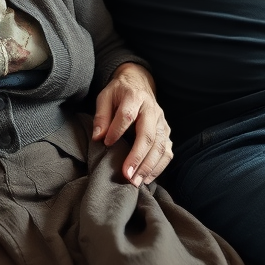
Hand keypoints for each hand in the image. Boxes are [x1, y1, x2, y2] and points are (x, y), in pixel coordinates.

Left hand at [92, 62, 172, 186]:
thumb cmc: (119, 93)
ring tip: (136, 182)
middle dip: (138, 157)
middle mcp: (152, 110)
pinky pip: (167, 152)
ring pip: (160, 146)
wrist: (139, 83)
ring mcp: (162, 122)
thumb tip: (98, 137)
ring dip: (149, 166)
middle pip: (148, 135)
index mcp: (135, 97)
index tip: (106, 144)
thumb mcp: (105, 97)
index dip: (117, 130)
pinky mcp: (166, 132)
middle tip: (127, 175)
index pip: (127, 115)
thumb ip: (101, 116)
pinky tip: (147, 178)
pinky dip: (159, 167)